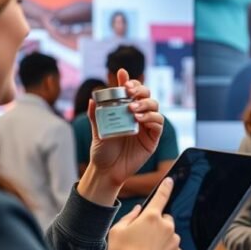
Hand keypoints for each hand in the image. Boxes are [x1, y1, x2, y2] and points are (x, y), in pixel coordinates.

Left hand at [85, 69, 163, 187]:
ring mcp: (146, 126)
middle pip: (146, 95)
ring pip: (154, 107)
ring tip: (133, 109)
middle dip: (140, 90)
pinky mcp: (152, 138)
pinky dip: (151, 118)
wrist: (107, 171)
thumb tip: (92, 99)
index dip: (130, 81)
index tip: (123, 78)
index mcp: (125, 110)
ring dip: (145, 104)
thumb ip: (96, 116)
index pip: (131, 91)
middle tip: (130, 92)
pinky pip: (158, 124)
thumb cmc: (102, 151)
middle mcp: (138, 115)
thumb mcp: (96, 131)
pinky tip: (139, 119)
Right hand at [107, 178, 181, 249]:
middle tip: (143, 236)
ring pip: (169, 234)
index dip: (166, 187)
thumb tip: (138, 210)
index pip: (161, 196)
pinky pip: (172, 248)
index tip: (170, 180)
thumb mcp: (117, 231)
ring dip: (161, 238)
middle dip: (157, 223)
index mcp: (151, 216)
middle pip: (164, 218)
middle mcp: (166, 225)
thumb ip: (129, 217)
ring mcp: (174, 240)